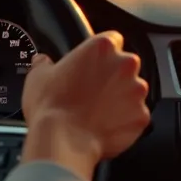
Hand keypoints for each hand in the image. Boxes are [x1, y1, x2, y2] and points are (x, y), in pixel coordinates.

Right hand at [20, 31, 149, 179]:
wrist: (63, 141)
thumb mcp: (38, 77)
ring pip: (133, 91)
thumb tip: (42, 61)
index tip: (94, 64)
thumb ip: (44, 63)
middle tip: (93, 92)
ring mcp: (137, 91)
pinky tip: (106, 127)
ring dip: (121, 99)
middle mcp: (125, 65)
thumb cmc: (51, 107)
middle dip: (113, 77)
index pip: (113, 39)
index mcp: (102, 47)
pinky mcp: (142, 116)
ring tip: (98, 112)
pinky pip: (136, 116)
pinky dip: (125, 121)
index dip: (102, 54)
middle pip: (125, 65)